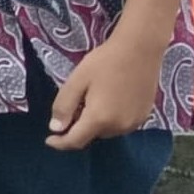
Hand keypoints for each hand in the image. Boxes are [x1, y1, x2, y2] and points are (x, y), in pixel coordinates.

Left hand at [46, 31, 163, 148]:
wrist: (140, 50)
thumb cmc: (104, 62)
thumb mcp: (76, 81)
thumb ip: (64, 106)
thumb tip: (56, 128)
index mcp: (100, 119)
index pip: (75, 141)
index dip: (60, 143)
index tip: (49, 140)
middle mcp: (119, 126)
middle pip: (91, 135)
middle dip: (79, 126)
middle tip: (76, 102)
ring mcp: (135, 122)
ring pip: (106, 131)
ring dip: (95, 122)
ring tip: (93, 98)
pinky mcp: (144, 116)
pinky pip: (121, 125)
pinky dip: (110, 119)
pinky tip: (109, 99)